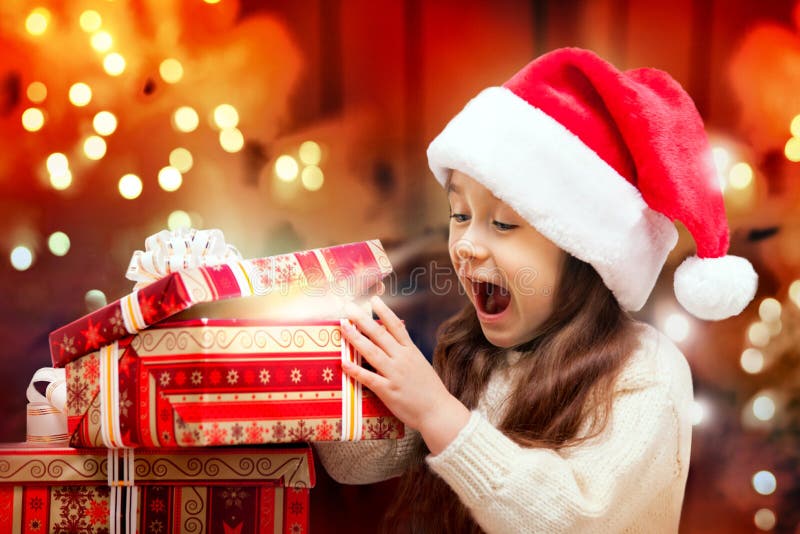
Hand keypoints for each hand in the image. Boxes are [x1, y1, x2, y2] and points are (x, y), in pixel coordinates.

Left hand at [341, 296, 470, 454]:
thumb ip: (406, 349)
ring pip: (372, 352)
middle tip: (349, 308)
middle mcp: (402, 359)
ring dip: (356, 338)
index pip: (396, 326)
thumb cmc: (429, 389)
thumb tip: (394, 334)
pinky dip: (355, 370)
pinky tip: (343, 363)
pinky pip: (369, 378)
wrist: (438, 411)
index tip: (373, 300)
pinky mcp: (389, 390)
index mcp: (411, 351)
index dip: (384, 312)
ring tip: (343, 327)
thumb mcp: (420, 363)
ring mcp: (395, 374)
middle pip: (380, 334)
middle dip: (363, 320)